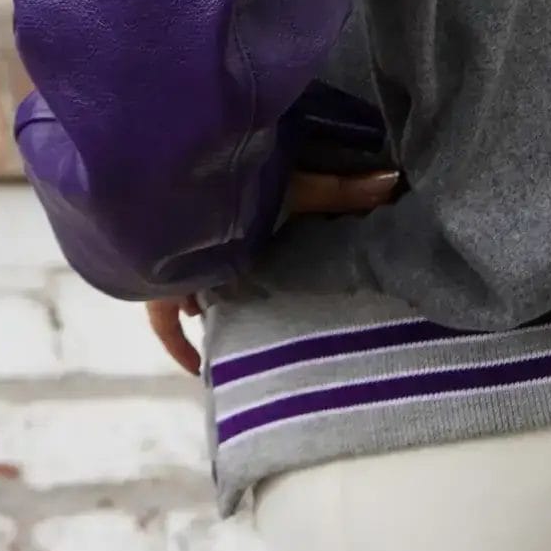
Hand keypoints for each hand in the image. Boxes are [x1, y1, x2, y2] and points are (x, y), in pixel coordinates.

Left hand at [144, 168, 400, 378]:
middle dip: (244, 273)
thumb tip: (393, 180)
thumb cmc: (231, 189)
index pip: (257, 222)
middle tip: (278, 299)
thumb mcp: (295, 187)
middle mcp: (206, 234)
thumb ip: (340, 190)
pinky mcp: (158, 292)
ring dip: (214, 303)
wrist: (159, 202)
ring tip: (249, 328)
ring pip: (197, 287)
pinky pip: (169, 327)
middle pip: (227, 258)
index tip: (305, 249)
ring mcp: (178, 263)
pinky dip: (182, 347)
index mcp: (238, 206)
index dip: (277, 233)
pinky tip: (198, 370)